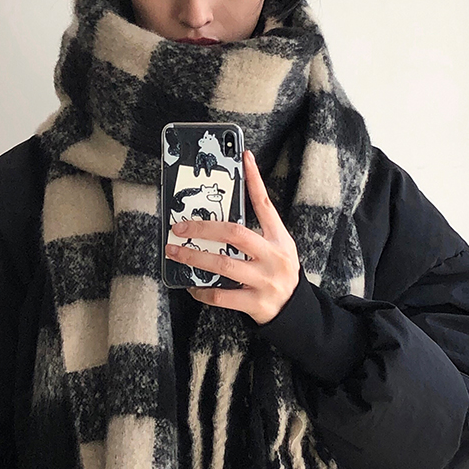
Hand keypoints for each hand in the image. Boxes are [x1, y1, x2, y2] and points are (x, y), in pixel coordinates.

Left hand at [164, 149, 300, 324]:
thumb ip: (257, 233)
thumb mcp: (277, 249)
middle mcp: (273, 257)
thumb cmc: (278, 274)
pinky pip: (220, 295)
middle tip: (179, 226)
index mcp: (279, 240)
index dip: (255, 181)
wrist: (293, 311)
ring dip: (194, 257)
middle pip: (235, 234)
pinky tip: (191, 284)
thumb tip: (219, 219)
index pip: (266, 205)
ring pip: (223, 265)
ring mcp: (264, 281)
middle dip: (203, 228)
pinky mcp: (254, 303)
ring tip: (175, 252)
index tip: (244, 158)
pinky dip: (201, 290)